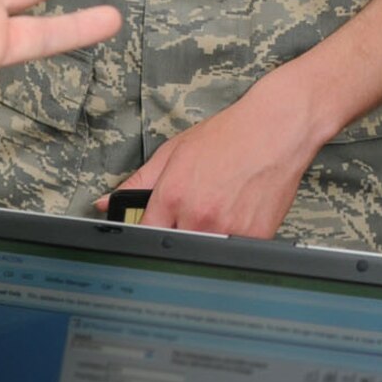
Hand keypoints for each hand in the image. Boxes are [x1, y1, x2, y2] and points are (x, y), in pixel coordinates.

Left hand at [100, 73, 317, 236]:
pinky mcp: (254, 235)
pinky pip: (235, 251)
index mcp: (173, 196)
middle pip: (175, 246)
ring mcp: (227, 229)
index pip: (145, 234)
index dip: (148, 234)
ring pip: (205, 252)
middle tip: (194, 214)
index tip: (154, 231)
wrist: (274, 130)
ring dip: (207, 238)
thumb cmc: (227, 137)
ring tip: (220, 209)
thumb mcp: (174, 152)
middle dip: (178, 234)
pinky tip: (239, 214)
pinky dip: (234, 240)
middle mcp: (198, 215)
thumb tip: (107, 203)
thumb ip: (139, 182)